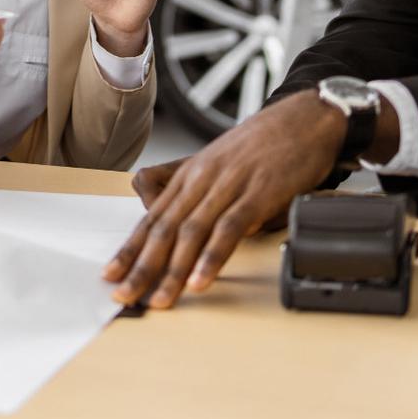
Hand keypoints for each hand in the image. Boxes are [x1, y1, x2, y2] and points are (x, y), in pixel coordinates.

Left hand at [103, 90, 346, 307]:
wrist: (306, 118)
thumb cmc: (265, 142)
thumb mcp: (220, 160)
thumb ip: (192, 185)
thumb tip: (160, 209)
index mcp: (191, 173)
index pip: (153, 217)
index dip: (130, 249)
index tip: (110, 276)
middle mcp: (203, 178)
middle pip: (165, 227)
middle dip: (141, 266)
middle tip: (123, 297)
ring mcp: (230, 184)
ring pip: (192, 231)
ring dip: (173, 270)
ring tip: (160, 300)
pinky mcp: (259, 192)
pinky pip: (230, 228)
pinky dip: (212, 257)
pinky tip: (201, 280)